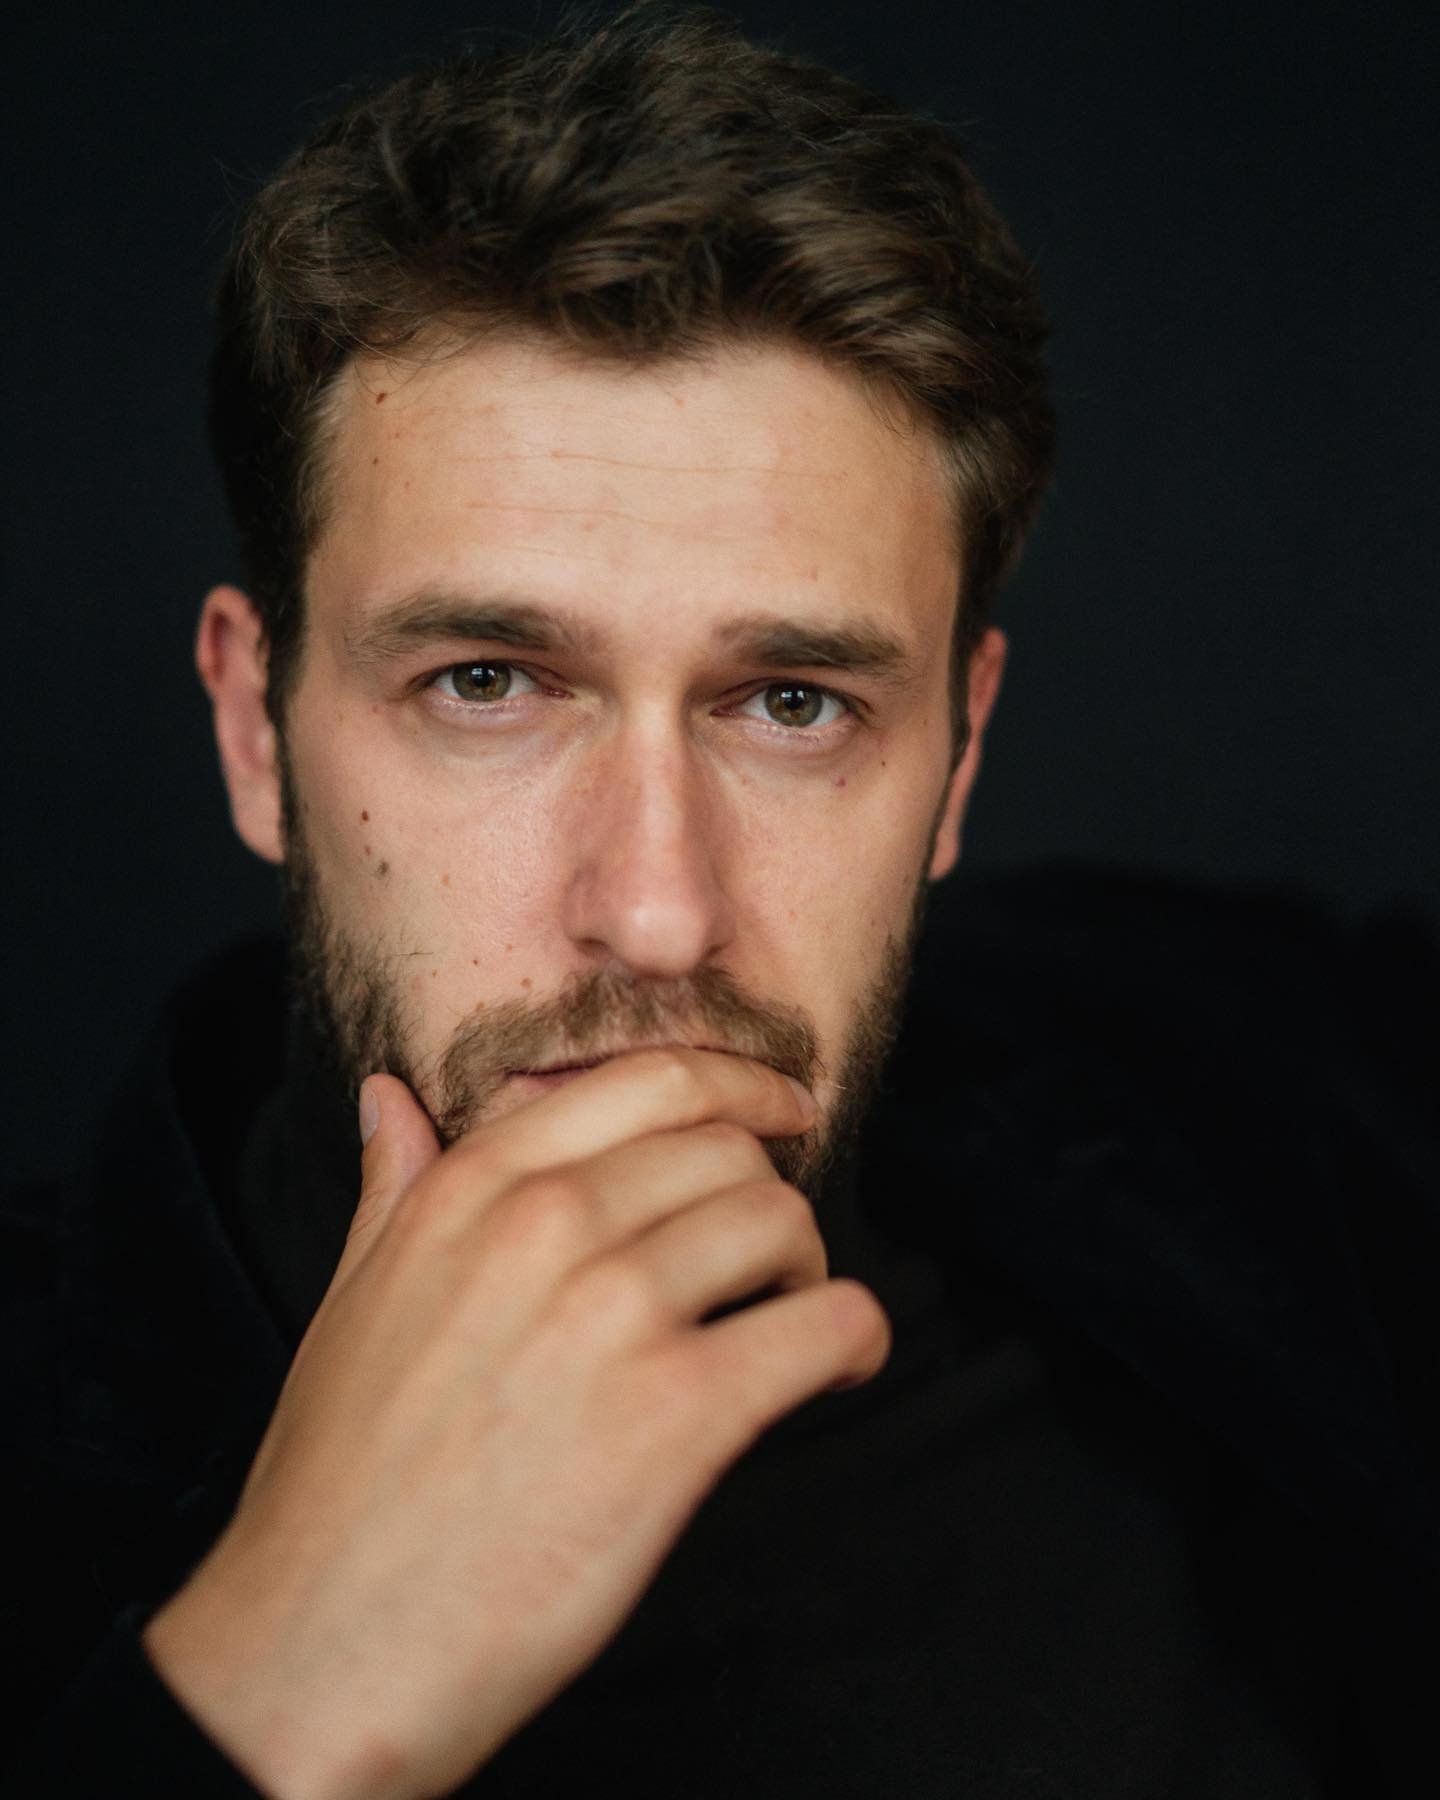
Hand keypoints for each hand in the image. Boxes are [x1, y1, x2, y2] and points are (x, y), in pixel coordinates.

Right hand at [141, 1047, 890, 1799]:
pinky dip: (856, 1340)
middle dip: (767, 1195)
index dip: (738, 1089)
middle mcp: (545, 1225)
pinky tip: (838, 1372)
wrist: (323, 1645)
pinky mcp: (678, 1413)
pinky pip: (827, 1324)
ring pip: (783, 1221)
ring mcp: (612, 1311)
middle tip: (765, 1261)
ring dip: (808, 1268)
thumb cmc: (336, 1486)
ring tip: (785, 1321)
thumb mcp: (348, 1303)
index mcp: (471, 1189)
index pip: (647, 1081)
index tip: (778, 1116)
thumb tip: (387, 1097)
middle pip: (727, 1150)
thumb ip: (391, 1188)